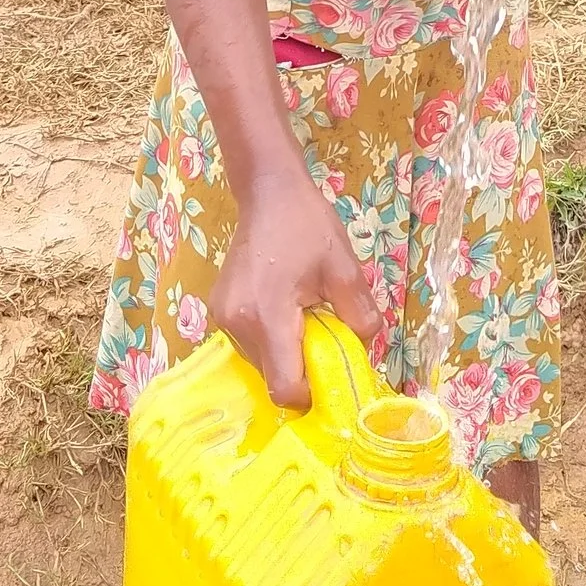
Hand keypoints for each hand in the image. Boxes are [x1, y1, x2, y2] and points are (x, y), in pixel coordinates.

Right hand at [211, 169, 379, 409]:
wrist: (269, 191)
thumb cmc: (307, 225)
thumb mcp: (345, 269)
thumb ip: (360, 316)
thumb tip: (366, 350)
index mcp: (267, 316)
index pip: (285, 387)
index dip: (313, 394)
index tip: (335, 377)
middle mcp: (237, 324)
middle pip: (273, 378)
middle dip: (304, 371)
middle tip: (328, 342)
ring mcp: (223, 318)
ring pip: (262, 364)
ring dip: (288, 355)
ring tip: (308, 320)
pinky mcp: (220, 310)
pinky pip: (251, 344)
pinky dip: (273, 341)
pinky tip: (289, 313)